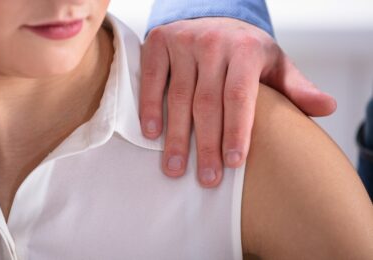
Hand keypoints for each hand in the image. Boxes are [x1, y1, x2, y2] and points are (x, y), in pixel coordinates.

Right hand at [139, 17, 336, 187]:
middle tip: (206, 179)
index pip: (240, 97)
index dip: (236, 132)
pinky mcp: (158, 42)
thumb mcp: (275, 65)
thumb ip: (297, 88)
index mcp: (246, 49)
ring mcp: (183, 41)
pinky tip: (152, 134)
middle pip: (207, 102)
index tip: (233, 164)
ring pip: (178, 96)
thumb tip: (326, 109)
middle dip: (205, 145)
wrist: (213, 18)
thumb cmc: (245, 51)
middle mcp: (213, 42)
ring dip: (176, 136)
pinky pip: (152, 79)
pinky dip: (149, 107)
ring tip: (175, 168)